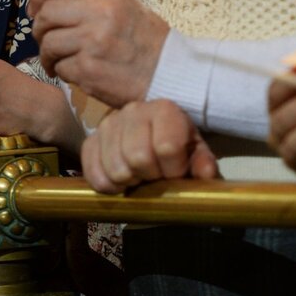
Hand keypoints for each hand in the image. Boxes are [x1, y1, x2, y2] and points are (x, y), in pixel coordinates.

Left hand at [29, 0, 168, 105]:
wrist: (170, 73)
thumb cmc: (145, 40)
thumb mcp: (124, 3)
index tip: (35, 6)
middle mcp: (101, 11)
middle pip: (47, 12)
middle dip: (40, 28)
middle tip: (46, 38)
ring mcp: (94, 41)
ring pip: (48, 42)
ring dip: (48, 54)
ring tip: (59, 60)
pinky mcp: (89, 69)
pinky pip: (60, 67)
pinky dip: (63, 72)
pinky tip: (76, 72)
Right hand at [81, 99, 218, 193]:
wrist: (153, 136)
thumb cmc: (179, 148)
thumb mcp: (196, 153)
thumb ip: (203, 163)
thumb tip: (205, 172)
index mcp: (164, 110)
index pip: (166, 147)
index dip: (173, 170)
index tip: (176, 173)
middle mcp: (133, 111)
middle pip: (138, 158)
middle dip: (150, 176)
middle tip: (156, 176)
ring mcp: (108, 125)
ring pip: (115, 169)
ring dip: (130, 182)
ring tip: (139, 177)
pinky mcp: (90, 141)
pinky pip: (93, 173)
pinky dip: (108, 186)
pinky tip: (121, 182)